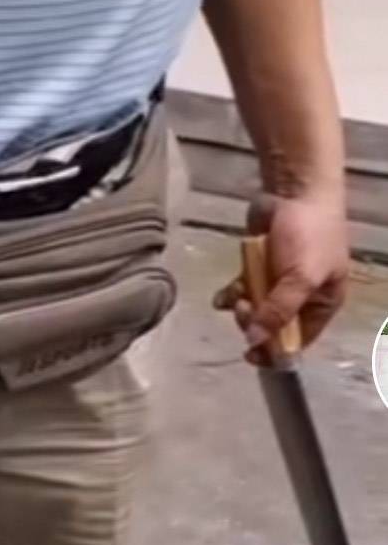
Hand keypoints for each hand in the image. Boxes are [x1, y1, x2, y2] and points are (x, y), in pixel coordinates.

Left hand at [213, 191, 349, 361]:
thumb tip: (256, 341)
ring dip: (243, 308)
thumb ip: (279, 311)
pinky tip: (221, 297)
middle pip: (273, 326)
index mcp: (323, 303)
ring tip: (236, 298)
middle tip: (245, 308)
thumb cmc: (308, 235)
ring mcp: (280, 280)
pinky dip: (232, 294)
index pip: (299, 340)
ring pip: (256, 308)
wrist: (295, 188)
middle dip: (256, 323)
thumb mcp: (301, 277)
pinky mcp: (260, 265)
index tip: (251, 356)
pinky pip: (245, 288)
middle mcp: (303, 296)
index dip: (275, 350)